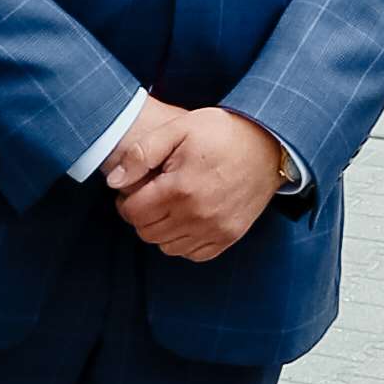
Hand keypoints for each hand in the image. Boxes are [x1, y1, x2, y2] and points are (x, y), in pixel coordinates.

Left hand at [100, 101, 286, 259]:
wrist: (269, 142)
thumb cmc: (220, 133)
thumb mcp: (177, 130)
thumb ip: (141, 154)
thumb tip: (114, 183)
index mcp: (180, 188)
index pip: (133, 213)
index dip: (125, 201)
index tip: (134, 189)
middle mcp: (198, 215)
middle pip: (147, 232)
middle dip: (141, 215)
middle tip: (150, 196)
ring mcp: (216, 229)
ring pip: (167, 247)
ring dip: (160, 230)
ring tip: (168, 206)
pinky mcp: (230, 235)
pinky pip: (194, 254)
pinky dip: (184, 242)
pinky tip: (186, 219)